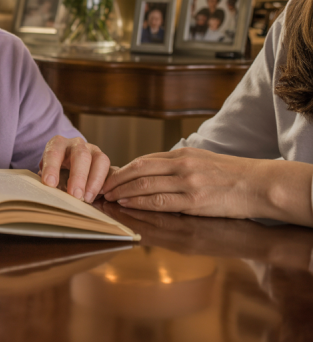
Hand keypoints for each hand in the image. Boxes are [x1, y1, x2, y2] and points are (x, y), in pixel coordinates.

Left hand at [38, 135, 109, 202]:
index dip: (51, 168)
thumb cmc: (55, 169)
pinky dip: (103, 183)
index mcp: (58, 143)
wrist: (67, 160)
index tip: (49, 183)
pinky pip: (108, 168)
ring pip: (99, 160)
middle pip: (80, 155)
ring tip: (87, 198)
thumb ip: (49, 180)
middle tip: (75, 195)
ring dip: (94, 181)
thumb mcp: (47, 171)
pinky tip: (97, 195)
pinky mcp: (103, 159)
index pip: (54, 152)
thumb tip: (51, 194)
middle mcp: (76, 144)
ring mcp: (92, 149)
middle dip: (78, 176)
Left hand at [101, 147, 259, 217]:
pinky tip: (128, 205)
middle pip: (139, 171)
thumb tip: (151, 171)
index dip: (123, 170)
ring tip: (109, 198)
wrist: (258, 184)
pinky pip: (160, 202)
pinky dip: (140, 203)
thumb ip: (176, 164)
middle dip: (116, 180)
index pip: (143, 161)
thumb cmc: (230, 174)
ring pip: (145, 186)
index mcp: (182, 155)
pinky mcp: (194, 202)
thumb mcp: (201, 160)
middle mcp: (181, 166)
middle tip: (101, 188)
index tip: (108, 177)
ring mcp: (187, 183)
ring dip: (123, 192)